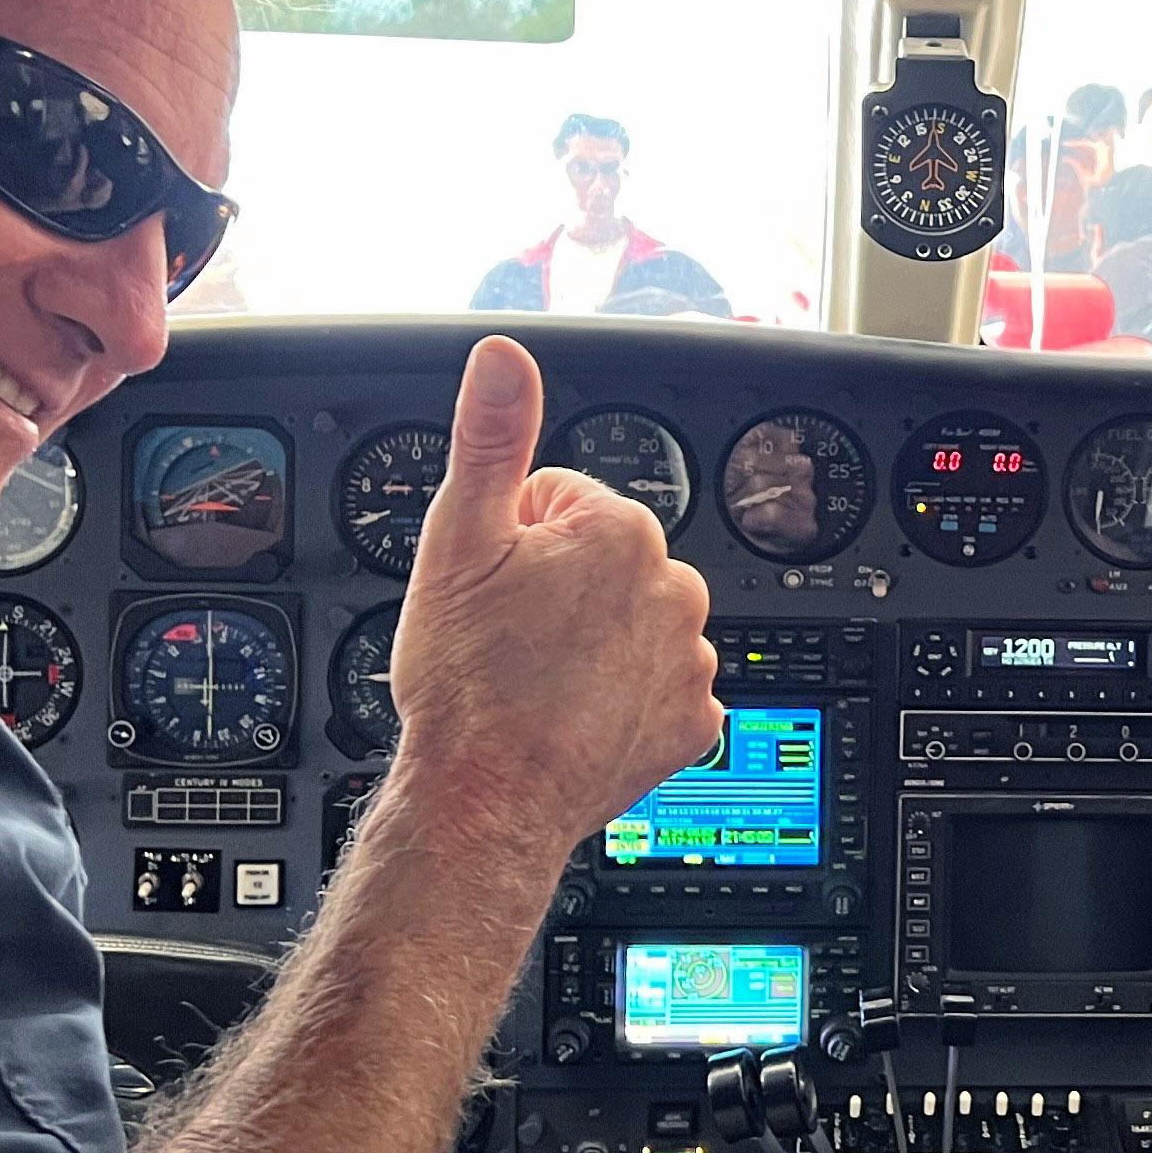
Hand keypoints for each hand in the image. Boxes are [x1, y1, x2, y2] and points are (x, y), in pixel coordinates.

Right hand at [387, 337, 720, 855]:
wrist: (488, 798)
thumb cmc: (468, 681)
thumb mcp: (459, 538)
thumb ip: (491, 437)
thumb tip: (503, 354)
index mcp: (619, 530)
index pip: (562, 502)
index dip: (514, 541)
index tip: (494, 588)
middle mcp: (673, 587)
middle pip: (603, 563)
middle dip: (558, 589)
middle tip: (509, 638)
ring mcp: (689, 658)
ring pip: (632, 625)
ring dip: (593, 643)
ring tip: (538, 680)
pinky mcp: (693, 720)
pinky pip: (658, 688)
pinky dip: (623, 699)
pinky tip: (575, 715)